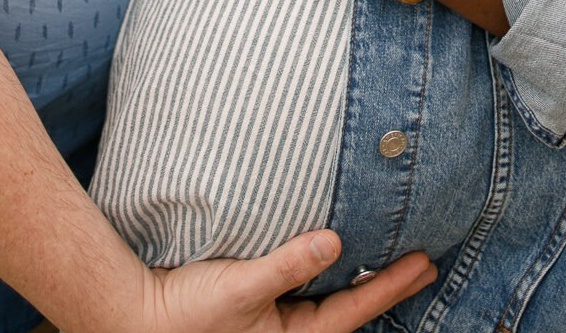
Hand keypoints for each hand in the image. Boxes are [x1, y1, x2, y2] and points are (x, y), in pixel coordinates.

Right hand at [143, 231, 434, 332]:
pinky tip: (340, 260)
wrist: (138, 319)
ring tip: (394, 262)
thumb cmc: (186, 312)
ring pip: (331, 303)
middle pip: (351, 310)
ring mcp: (277, 325)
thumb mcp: (240, 287)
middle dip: (389, 288)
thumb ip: (288, 266)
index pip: (355, 310)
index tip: (425, 264)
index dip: (392, 285)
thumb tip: (334, 242)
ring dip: (361, 282)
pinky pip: (308, 294)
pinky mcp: (261, 309)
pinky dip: (330, 276)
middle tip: (427, 265)